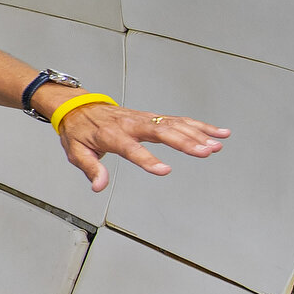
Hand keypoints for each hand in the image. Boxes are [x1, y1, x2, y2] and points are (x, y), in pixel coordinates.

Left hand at [54, 101, 228, 191]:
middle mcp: (131, 124)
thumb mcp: (76, 152)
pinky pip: (178, 120)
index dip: (147, 160)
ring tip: (217, 144)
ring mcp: (144, 119)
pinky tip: (218, 132)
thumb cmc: (79, 131)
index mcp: (111, 135)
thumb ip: (91, 169)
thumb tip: (99, 186)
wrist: (79, 107)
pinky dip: (199, 125)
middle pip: (161, 132)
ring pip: (174, 124)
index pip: (131, 148)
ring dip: (197, 133)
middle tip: (205, 152)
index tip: (165, 170)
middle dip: (184, 142)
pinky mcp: (152, 117)